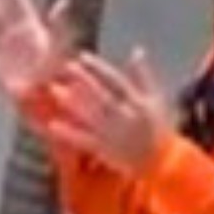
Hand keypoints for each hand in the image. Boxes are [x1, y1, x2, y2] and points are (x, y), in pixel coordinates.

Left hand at [45, 48, 174, 175]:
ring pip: (90, 116)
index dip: (99, 67)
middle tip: (66, 67)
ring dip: (72, 103)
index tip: (82, 56)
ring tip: (55, 90)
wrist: (160, 163)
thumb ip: (144, 76)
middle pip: (101, 96)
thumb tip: (137, 50)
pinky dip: (69, 133)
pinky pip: (84, 141)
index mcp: (138, 103)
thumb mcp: (155, 100)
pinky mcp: (105, 150)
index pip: (116, 81)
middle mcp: (125, 117)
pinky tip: (53, 124)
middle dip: (83, 80)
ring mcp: (114, 134)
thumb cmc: (158, 127)